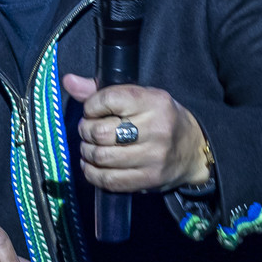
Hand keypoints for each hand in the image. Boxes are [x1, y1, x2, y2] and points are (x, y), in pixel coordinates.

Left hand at [61, 75, 210, 193]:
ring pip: (100, 156)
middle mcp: (156, 129)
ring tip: (92, 147)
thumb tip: (68, 81)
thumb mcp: (137, 97)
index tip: (93, 111)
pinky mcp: (149, 179)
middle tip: (90, 131)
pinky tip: (94, 165)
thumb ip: (100, 90)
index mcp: (154, 102)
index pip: (107, 100)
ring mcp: (154, 157)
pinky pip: (108, 180)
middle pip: (100, 132)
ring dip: (87, 152)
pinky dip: (92, 173)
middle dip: (86, 131)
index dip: (91, 107)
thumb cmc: (157, 119)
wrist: (193, 150)